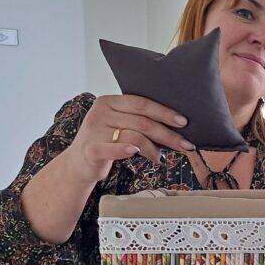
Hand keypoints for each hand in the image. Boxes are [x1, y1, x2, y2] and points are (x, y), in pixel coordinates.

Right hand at [63, 94, 195, 182]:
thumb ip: (138, 120)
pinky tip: (137, 153)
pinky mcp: (90, 149)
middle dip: (167, 134)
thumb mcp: (120, 125)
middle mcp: (100, 112)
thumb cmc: (106, 142)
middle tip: (185, 144)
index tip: (183, 122)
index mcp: (108, 101)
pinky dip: (125, 150)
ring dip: (154, 149)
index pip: (141, 103)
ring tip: (161, 157)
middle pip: (142, 121)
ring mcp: (94, 130)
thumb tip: (176, 125)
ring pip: (134, 136)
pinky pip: (111, 148)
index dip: (164, 112)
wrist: (78, 164)